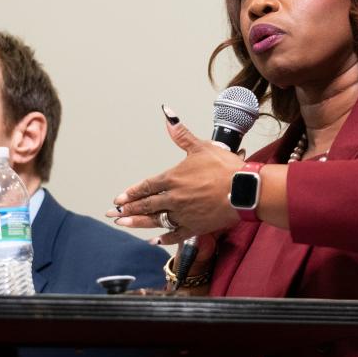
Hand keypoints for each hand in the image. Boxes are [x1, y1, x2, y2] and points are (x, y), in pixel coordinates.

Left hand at [109, 106, 243, 244]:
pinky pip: (175, 235)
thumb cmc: (226, 168)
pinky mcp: (195, 227)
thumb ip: (181, 135)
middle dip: (127, 210)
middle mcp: (174, 198)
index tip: (119, 198)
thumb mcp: (201, 147)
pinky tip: (155, 240)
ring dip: (137, 223)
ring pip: (155, 220)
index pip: (146, 186)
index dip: (131, 192)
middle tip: (112, 213)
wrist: (245, 190)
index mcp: (173, 178)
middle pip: (146, 205)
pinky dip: (164, 238)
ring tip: (123, 224)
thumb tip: (168, 116)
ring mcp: (183, 214)